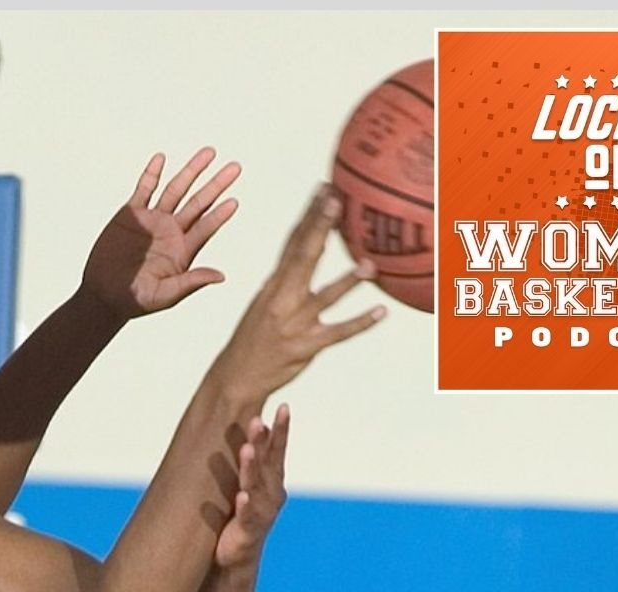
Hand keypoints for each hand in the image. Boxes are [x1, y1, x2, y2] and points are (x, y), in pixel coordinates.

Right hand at [78, 150, 241, 320]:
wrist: (103, 295)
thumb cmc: (135, 301)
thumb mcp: (165, 295)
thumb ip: (191, 283)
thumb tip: (221, 276)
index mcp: (183, 250)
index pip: (206, 227)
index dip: (219, 215)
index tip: (234, 201)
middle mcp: (171, 232)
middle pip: (198, 203)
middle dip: (215, 184)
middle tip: (235, 167)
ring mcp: (152, 220)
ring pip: (176, 190)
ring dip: (192, 171)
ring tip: (210, 152)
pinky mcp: (131, 214)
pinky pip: (144, 189)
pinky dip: (152, 174)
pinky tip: (161, 159)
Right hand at [211, 184, 385, 400]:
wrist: (236, 377)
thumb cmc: (255, 337)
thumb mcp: (265, 300)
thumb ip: (288, 276)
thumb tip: (308, 248)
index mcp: (274, 284)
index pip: (292, 242)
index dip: (309, 215)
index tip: (323, 188)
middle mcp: (282, 298)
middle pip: (304, 257)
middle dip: (320, 228)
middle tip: (336, 201)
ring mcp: (293, 323)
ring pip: (324, 297)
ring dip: (348, 282)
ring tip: (370, 265)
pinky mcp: (304, 347)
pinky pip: (337, 333)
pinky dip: (360, 323)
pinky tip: (381, 312)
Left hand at [215, 404, 289, 568]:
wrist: (236, 556)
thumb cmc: (242, 513)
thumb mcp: (248, 483)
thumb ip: (251, 459)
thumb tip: (248, 423)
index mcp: (273, 479)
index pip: (278, 449)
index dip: (281, 429)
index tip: (284, 406)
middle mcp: (272, 493)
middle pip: (268, 463)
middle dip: (264, 441)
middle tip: (259, 420)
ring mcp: (262, 511)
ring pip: (255, 485)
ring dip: (251, 467)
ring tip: (247, 449)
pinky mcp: (249, 530)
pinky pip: (247, 515)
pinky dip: (245, 505)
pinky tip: (242, 495)